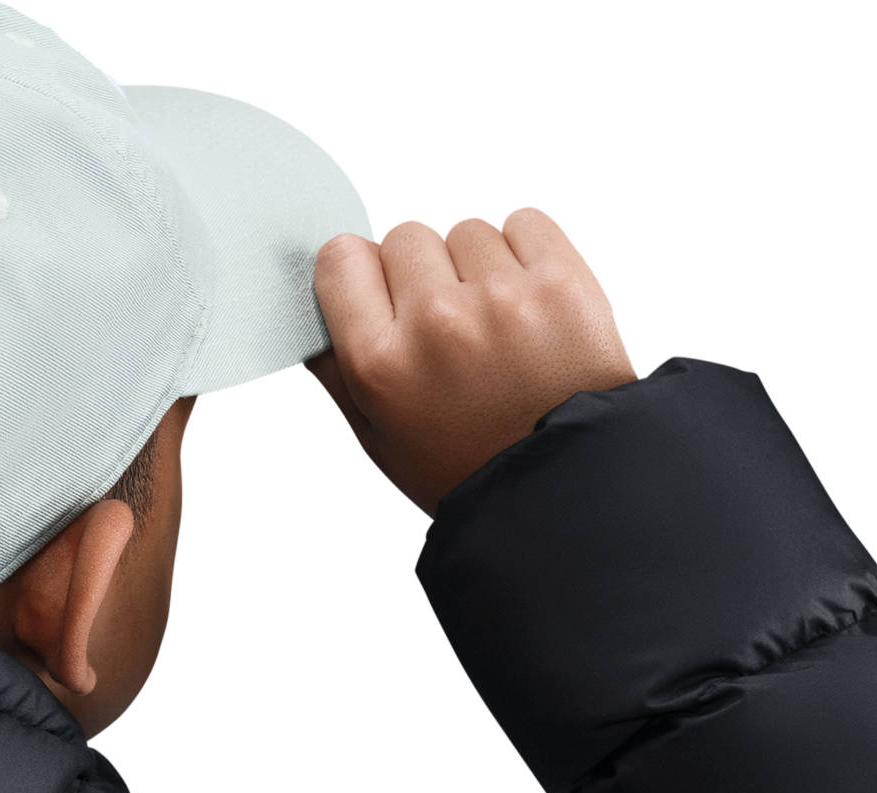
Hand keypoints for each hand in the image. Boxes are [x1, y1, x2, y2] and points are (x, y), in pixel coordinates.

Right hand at [311, 209, 634, 511]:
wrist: (557, 485)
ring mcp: (504, 298)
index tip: (379, 299)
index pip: (341, 258)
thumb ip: (335, 362)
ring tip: (495, 330)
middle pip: (404, 237)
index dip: (359, 277)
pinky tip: (527, 307)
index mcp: (381, 363)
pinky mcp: (562, 281)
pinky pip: (524, 223)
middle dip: (420, 276)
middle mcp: (437, 322)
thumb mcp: (377, 433)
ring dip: (475, 269)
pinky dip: (523, 255)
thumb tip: (314, 292)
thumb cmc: (463, 464)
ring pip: (466, 232)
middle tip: (447, 334)